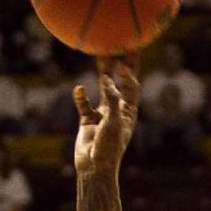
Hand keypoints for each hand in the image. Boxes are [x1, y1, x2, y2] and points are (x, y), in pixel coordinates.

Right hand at [74, 59, 139, 176]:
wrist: (94, 167)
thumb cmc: (109, 147)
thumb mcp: (113, 122)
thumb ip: (112, 99)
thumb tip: (108, 78)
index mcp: (129, 111)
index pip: (132, 85)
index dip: (127, 72)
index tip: (120, 63)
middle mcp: (118, 109)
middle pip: (121, 81)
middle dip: (122, 63)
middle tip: (123, 42)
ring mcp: (103, 113)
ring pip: (103, 87)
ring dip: (102, 72)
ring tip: (99, 53)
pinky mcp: (88, 119)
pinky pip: (84, 104)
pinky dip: (81, 96)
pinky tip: (78, 89)